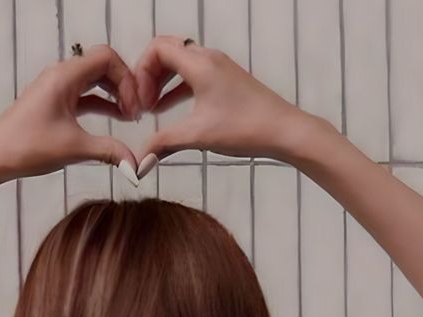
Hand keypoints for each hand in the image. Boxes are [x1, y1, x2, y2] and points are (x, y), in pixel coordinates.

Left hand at [0, 44, 141, 181]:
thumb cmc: (24, 146)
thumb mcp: (74, 148)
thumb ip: (109, 152)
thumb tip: (135, 163)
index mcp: (65, 76)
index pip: (107, 58)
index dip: (127, 79)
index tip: (134, 106)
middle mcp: (61, 76)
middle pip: (103, 66)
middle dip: (124, 85)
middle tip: (137, 111)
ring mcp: (57, 88)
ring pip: (94, 80)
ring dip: (114, 94)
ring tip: (130, 116)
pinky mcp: (54, 102)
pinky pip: (84, 95)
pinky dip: (101, 103)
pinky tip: (114, 119)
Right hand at [133, 36, 313, 164]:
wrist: (284, 131)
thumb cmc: (245, 128)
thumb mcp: (198, 136)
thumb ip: (163, 144)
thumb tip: (138, 162)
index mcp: (200, 63)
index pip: (157, 49)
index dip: (141, 73)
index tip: (140, 101)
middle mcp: (209, 58)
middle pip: (166, 52)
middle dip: (148, 76)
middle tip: (141, 105)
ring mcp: (219, 67)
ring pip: (180, 64)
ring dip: (162, 82)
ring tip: (151, 109)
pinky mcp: (226, 80)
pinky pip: (193, 75)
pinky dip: (177, 89)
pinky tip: (168, 111)